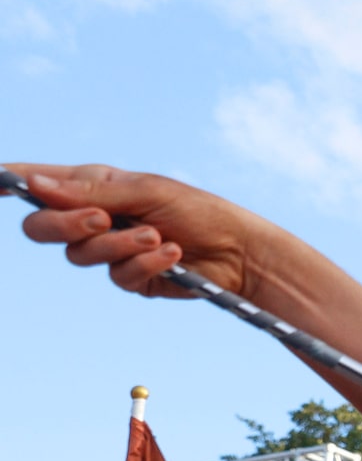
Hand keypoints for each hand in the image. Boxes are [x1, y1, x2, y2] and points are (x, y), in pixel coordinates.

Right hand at [8, 163, 273, 299]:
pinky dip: (144, 264)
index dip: (8, 181)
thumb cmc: (199, 210)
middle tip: (102, 220)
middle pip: (41, 227)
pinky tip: (171, 254)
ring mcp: (109, 250)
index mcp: (94, 186)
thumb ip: (91, 192)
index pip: (38, 182)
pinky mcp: (130, 278)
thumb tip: (34, 184)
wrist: (240, 251)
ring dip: (119, 245)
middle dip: (66, 224)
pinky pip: (117, 276)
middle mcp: (94, 217)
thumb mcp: (146, 192)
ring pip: (80, 255)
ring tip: (157, 236)